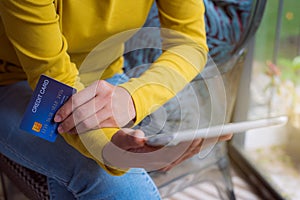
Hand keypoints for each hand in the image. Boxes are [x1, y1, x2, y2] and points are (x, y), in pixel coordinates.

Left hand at [54, 80, 135, 133]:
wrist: (131, 101)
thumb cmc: (110, 95)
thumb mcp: (99, 89)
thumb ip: (84, 96)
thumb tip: (63, 110)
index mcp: (99, 86)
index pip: (77, 99)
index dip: (64, 110)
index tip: (56, 117)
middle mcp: (105, 97)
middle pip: (80, 113)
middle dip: (67, 122)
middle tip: (60, 127)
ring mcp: (111, 110)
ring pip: (87, 123)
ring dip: (74, 128)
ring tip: (67, 130)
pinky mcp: (114, 121)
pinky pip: (95, 127)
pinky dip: (83, 131)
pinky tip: (78, 130)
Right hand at [103, 129, 232, 171]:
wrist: (120, 154)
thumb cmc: (121, 145)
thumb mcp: (120, 139)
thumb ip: (129, 138)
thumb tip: (140, 137)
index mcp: (152, 157)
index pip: (174, 152)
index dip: (188, 145)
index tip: (200, 136)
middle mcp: (163, 161)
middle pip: (189, 151)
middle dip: (207, 142)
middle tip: (225, 133)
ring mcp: (168, 160)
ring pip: (192, 152)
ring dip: (209, 143)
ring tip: (225, 134)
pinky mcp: (171, 157)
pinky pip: (190, 151)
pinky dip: (202, 144)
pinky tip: (212, 138)